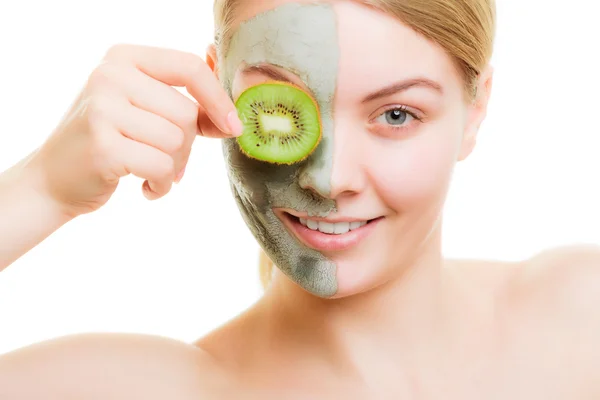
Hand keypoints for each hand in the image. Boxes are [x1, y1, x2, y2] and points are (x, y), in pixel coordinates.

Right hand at [28, 43, 241, 217]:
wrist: (54, 179)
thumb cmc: (110, 143)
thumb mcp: (145, 112)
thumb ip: (187, 106)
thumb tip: (232, 119)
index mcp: (124, 58)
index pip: (189, 68)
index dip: (218, 99)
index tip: (232, 126)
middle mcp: (110, 76)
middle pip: (186, 113)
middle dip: (186, 147)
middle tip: (166, 160)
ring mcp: (102, 109)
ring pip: (177, 141)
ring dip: (174, 168)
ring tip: (151, 172)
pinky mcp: (102, 146)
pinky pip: (162, 167)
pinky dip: (162, 185)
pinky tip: (145, 187)